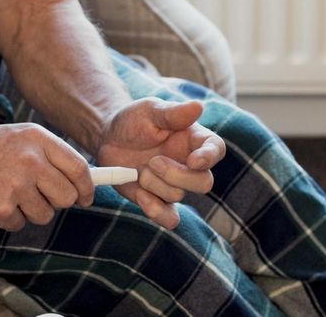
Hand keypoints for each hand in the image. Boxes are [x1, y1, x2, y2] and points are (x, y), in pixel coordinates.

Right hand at [0, 124, 93, 230]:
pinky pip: (20, 224)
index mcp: (37, 138)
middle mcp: (30, 160)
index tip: (86, 197)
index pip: (78, 168)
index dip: (87, 187)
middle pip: (66, 197)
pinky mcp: (1, 209)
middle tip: (41, 197)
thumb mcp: (18, 138)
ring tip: (8, 192)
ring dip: (31, 211)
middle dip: (58, 202)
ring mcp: (16, 186)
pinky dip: (9, 218)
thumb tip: (81, 181)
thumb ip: (49, 154)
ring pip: (45, 215)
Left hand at [95, 98, 226, 228]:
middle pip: (204, 182)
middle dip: (177, 176)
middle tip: (153, 162)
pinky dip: (156, 211)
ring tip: (138, 170)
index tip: (194, 161)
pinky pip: (169, 218)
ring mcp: (175, 185)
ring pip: (178, 196)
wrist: (109, 139)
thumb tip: (198, 106)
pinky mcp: (159, 201)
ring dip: (154, 184)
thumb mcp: (150, 110)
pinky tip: (140, 195)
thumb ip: (173, 113)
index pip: (216, 149)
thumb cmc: (134, 120)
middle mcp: (189, 165)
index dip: (210, 157)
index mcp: (194, 140)